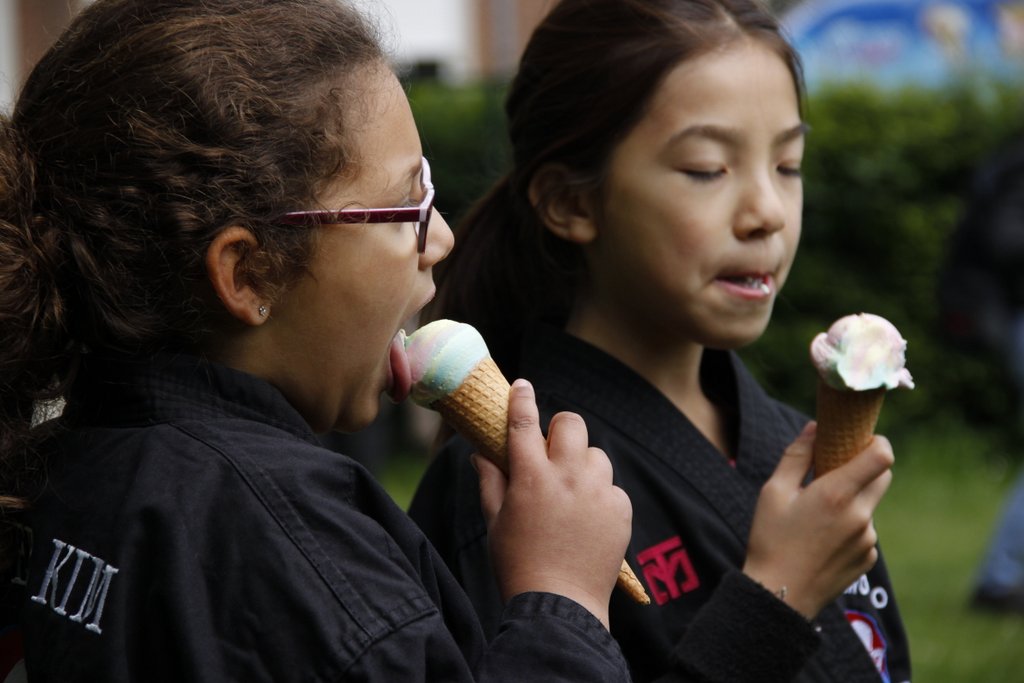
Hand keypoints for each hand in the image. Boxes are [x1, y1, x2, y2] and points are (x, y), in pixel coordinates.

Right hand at [476, 379, 631, 628]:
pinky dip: (599, 495)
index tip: (522, 386)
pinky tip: (586, 519)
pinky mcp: (620, 509)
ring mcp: (598, 492)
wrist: (559, 605)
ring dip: (582, 464)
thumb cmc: (518, 564)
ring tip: (571, 492)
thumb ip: (490, 480)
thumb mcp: (495, 522)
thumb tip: (481, 453)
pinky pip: (611, 486)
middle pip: (571, 424)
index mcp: (531, 476)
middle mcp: (568, 476)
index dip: (522, 398)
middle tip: (551, 450)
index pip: (524, 422)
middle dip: (560, 430)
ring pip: (596, 455)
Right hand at [743, 422, 893, 618]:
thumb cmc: (770, 539)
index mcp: (836, 494)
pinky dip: (850, 527)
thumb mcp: (773, 492)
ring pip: (869, 506)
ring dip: (852, 501)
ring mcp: (868, 540)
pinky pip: (865, 532)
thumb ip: (797, 456)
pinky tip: (822, 540)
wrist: (779, 595)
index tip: (862, 438)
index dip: (878, 441)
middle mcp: (860, 516)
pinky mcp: (868, 559)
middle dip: (866, 466)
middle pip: (883, 477)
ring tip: (817, 517)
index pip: (882, 457)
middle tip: (837, 470)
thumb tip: (814, 428)